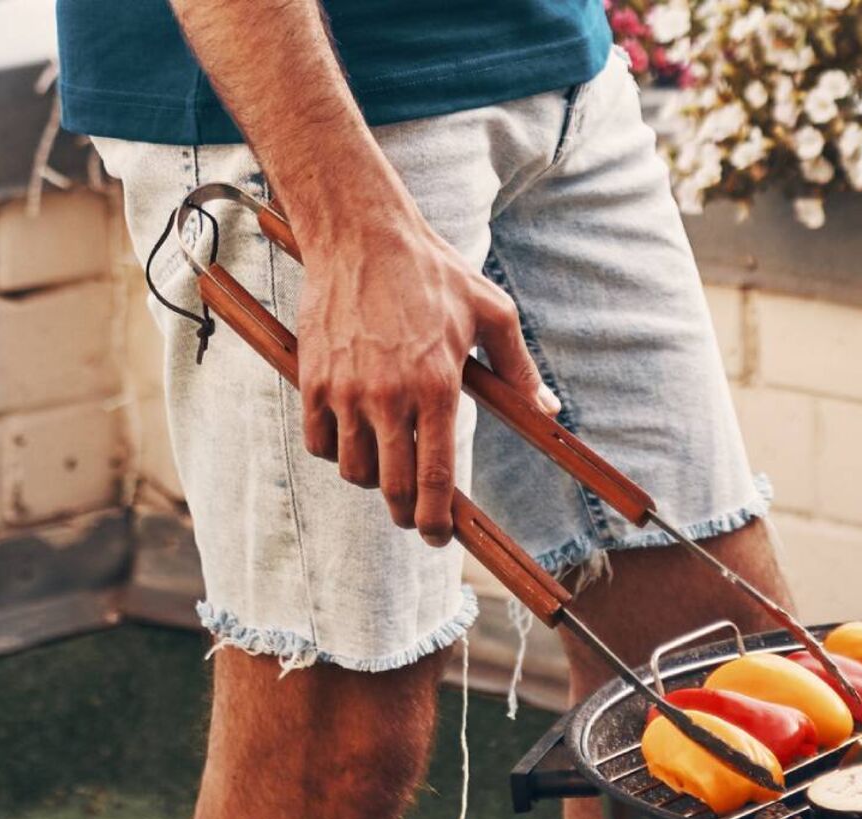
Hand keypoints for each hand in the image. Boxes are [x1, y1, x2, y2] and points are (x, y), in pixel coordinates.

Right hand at [296, 217, 559, 546]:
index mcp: (438, 386)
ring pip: (353, 470)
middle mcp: (389, 396)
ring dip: (372, 481)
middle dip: (406, 514)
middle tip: (415, 518)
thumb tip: (549, 411)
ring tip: (387, 468)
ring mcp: (346, 390)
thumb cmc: (435, 274)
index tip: (441, 538)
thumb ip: (520, 369)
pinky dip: (336, 452)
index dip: (438, 519)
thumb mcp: (493, 314)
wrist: (362, 235)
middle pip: (392, 487)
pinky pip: (319, 443)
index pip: (436, 476)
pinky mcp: (312, 379)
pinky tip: (355, 440)